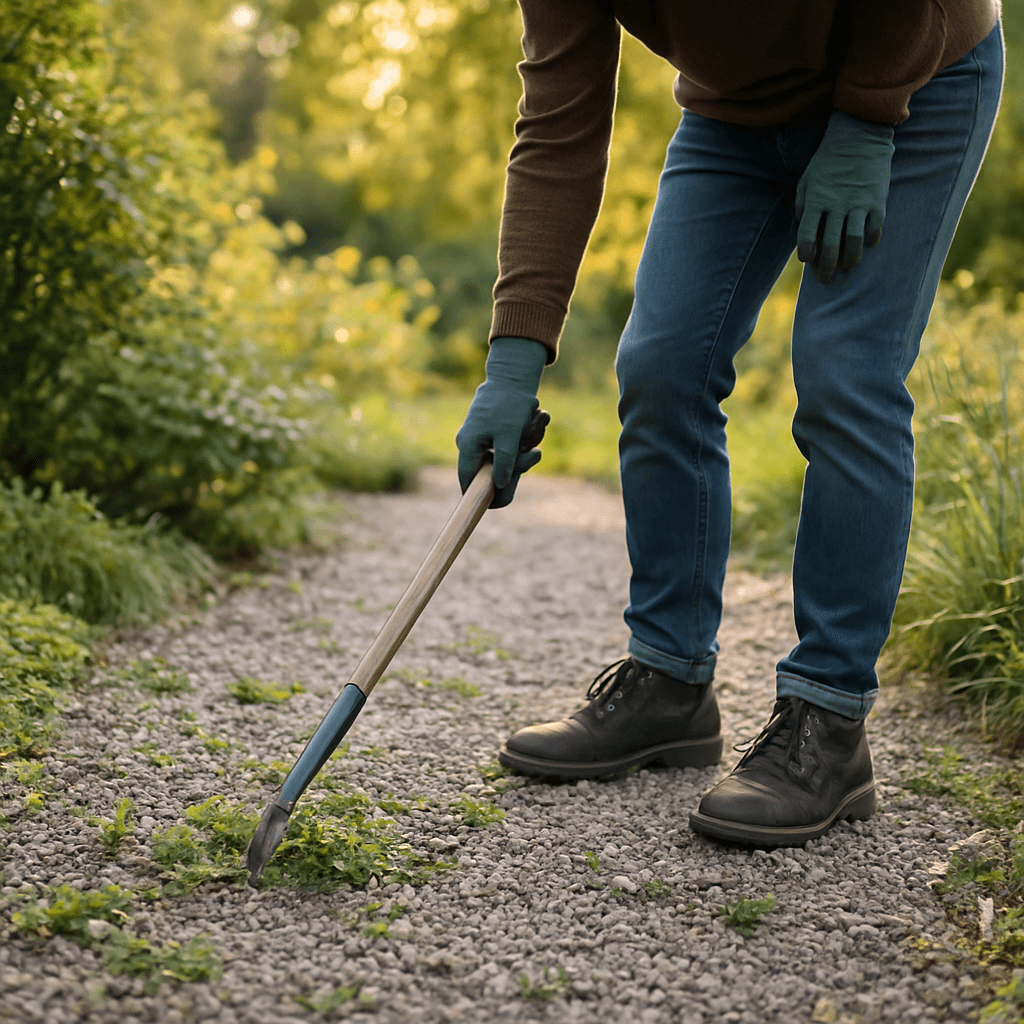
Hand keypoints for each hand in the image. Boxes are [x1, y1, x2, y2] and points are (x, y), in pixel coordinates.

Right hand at [456, 336, 547, 507]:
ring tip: (536, 424)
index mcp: (468, 445)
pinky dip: (523, 441)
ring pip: (503, 459)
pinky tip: (534, 422)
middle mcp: (470, 444)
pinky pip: (508, 447)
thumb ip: (504, 462)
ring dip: (524, 450)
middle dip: (516, 465)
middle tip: (534, 452)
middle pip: (489, 472)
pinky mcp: (492, 432)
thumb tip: (499, 486)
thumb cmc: (509, 403)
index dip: (477, 495)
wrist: (512, 375)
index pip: (466, 479)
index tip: (490, 505)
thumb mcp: (509, 434)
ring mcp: (480, 438)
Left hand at [796, 110, 894, 284]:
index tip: (807, 261)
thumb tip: (800, 232)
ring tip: (846, 268)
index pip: (806, 235)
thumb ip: (801, 205)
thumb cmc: (828, 160)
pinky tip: (866, 245)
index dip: (806, 253)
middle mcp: (836, 205)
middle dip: (826, 268)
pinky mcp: (877, 201)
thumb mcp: (806, 179)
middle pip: (830, 245)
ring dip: (849, 260)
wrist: (859, 136)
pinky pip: (874, 229)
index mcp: (816, 200)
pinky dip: (870, 241)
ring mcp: (858, 203)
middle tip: (825, 280)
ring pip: (853, 243)